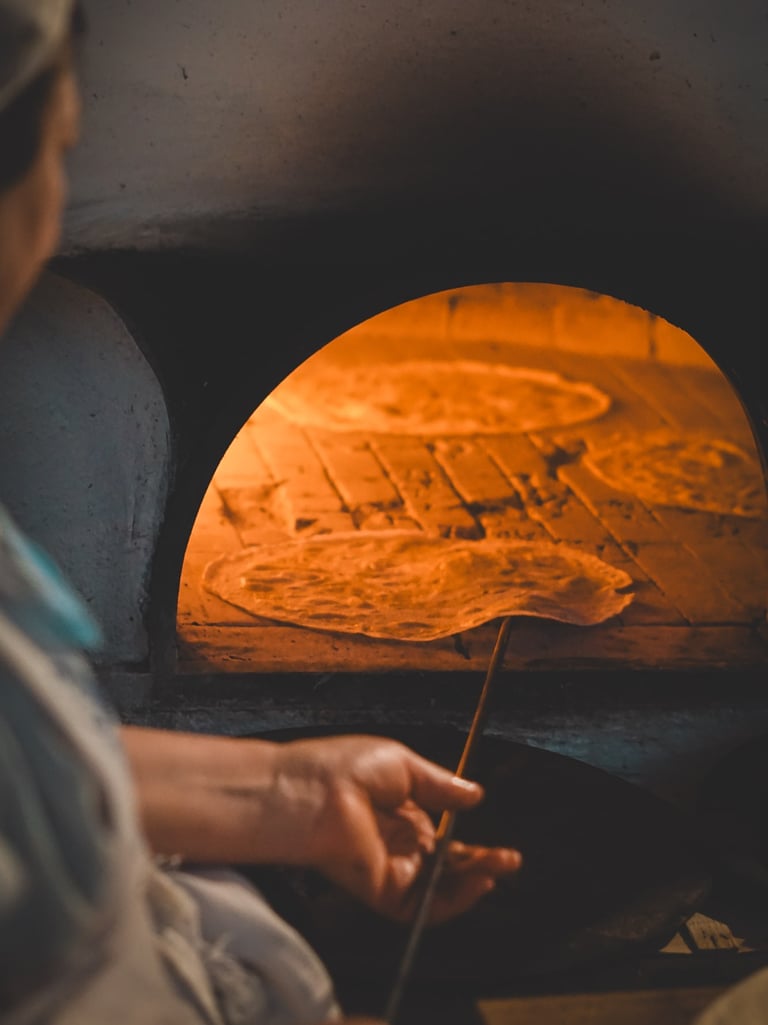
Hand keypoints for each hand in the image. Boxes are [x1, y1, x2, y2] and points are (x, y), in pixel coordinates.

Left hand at [269, 735, 520, 922]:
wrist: (308, 789)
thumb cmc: (342, 767)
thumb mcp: (404, 765)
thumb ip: (441, 785)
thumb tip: (474, 793)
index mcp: (400, 814)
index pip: (444, 840)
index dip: (472, 844)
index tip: (498, 842)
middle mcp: (396, 846)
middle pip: (448, 868)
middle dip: (481, 864)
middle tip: (510, 860)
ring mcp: (390, 869)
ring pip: (440, 889)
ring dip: (473, 883)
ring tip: (499, 868)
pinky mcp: (381, 890)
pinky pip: (421, 906)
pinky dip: (452, 901)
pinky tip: (476, 883)